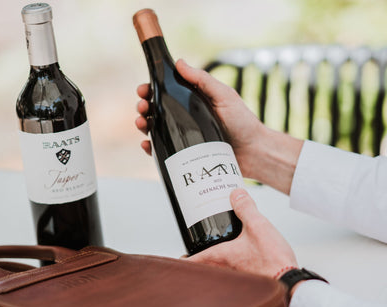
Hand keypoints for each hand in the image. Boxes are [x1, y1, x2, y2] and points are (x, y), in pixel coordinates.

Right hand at [135, 59, 266, 175]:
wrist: (253, 153)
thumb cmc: (243, 123)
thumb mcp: (224, 96)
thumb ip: (203, 80)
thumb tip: (180, 63)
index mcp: (194, 102)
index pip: (167, 93)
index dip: (152, 90)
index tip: (143, 90)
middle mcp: (187, 118)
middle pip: (157, 111)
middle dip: (144, 108)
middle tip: (141, 108)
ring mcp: (185, 137)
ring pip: (157, 130)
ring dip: (144, 126)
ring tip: (142, 125)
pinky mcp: (186, 155)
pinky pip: (164, 151)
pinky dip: (152, 148)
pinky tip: (147, 146)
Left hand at [187, 188, 297, 278]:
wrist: (289, 282)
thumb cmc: (272, 259)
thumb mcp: (258, 226)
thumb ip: (245, 208)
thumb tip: (235, 194)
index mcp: (220, 256)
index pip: (192, 262)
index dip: (181, 260)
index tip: (176, 257)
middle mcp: (223, 269)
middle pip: (200, 269)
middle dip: (194, 262)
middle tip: (191, 254)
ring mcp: (235, 277)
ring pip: (215, 272)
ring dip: (210, 266)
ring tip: (211, 255)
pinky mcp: (247, 280)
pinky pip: (230, 275)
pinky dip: (226, 268)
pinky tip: (238, 259)